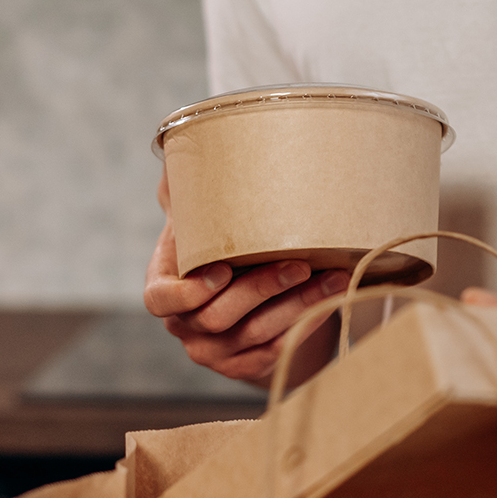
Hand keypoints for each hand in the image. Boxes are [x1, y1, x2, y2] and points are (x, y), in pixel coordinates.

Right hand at [144, 170, 350, 384]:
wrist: (250, 288)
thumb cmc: (223, 240)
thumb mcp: (204, 214)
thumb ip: (192, 183)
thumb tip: (187, 133)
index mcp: (165, 286)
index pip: (161, 300)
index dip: (189, 291)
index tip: (223, 268)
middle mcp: (186, 326)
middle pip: (218, 316)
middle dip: (263, 288)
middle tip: (302, 263)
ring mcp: (216, 351)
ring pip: (255, 335)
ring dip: (298, 305)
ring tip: (335, 277)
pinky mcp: (247, 365)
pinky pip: (277, 351)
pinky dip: (307, 325)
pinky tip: (333, 299)